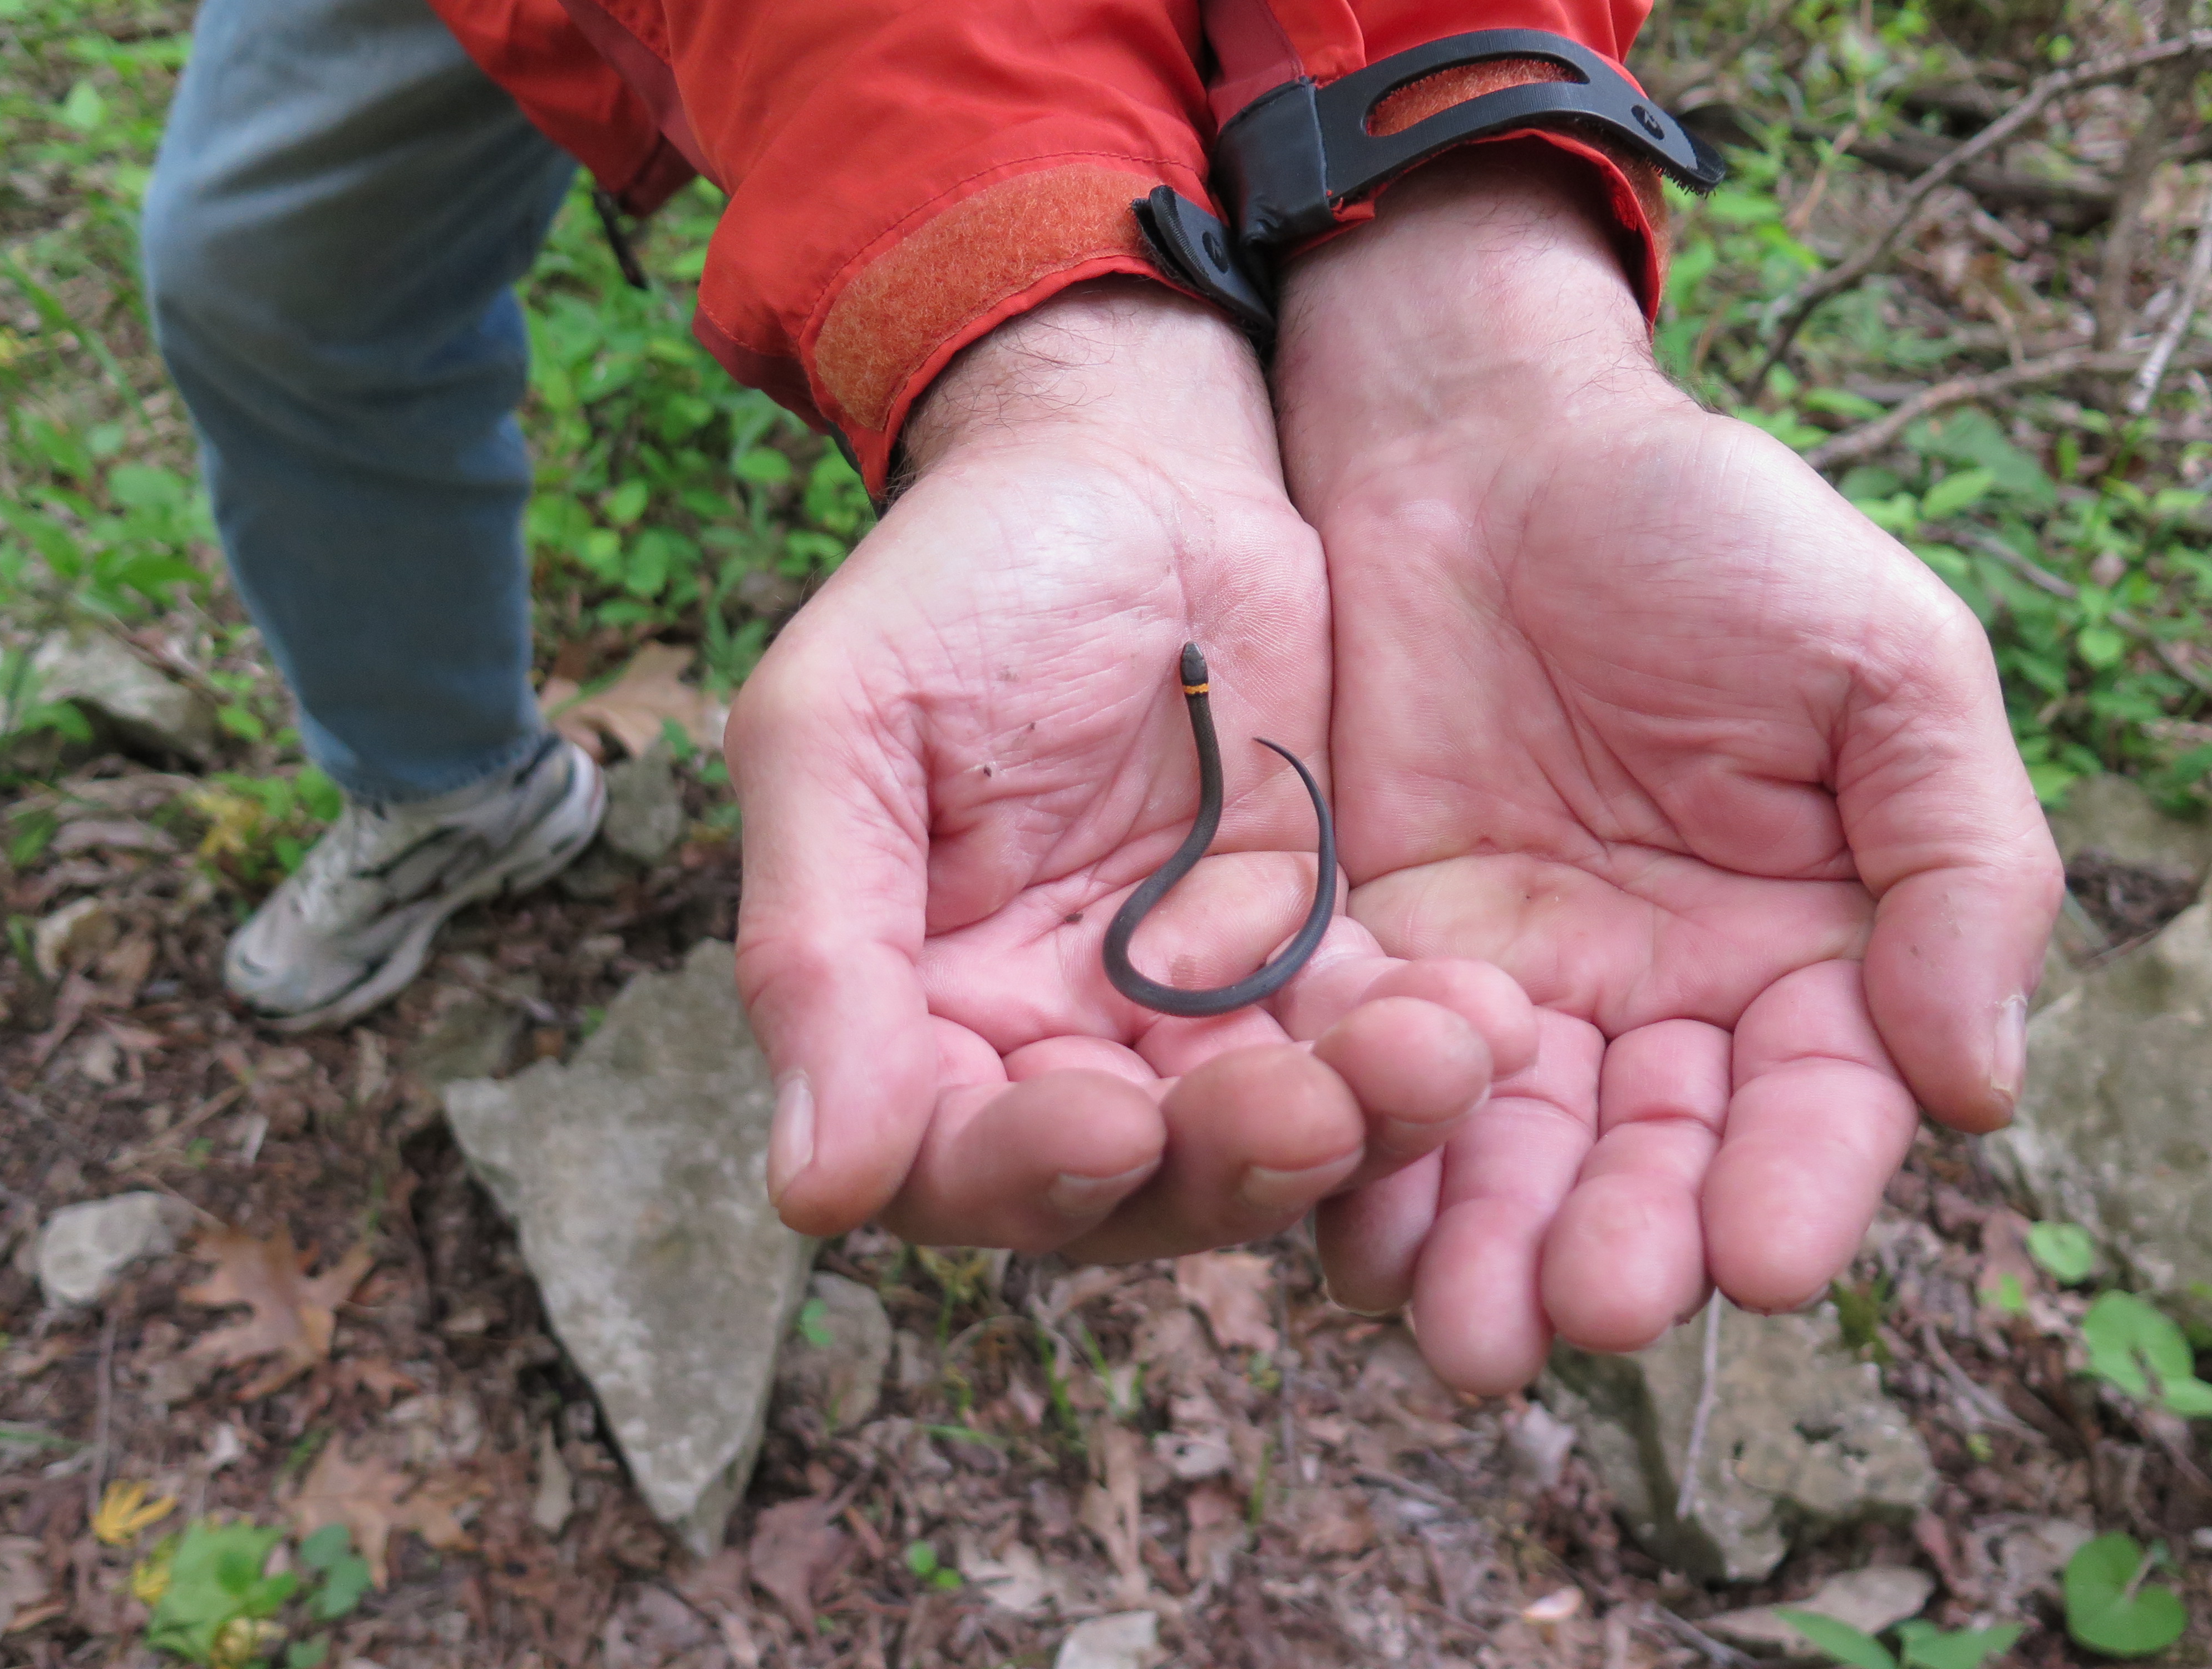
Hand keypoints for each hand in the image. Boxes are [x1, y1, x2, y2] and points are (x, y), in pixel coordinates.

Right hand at [725, 281, 1535, 1261]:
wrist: (1131, 466)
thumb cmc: (959, 580)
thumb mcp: (843, 729)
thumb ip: (819, 948)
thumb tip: (808, 1190)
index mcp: (913, 1003)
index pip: (948, 1161)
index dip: (1021, 1175)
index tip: (1107, 1125)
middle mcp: (1047, 1035)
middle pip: (1130, 1183)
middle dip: (1222, 1162)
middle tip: (1309, 1109)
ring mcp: (1183, 1002)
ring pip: (1265, 1134)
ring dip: (1348, 1125)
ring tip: (1433, 1062)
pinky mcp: (1303, 947)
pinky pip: (1363, 1036)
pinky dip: (1421, 1048)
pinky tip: (1485, 1022)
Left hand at [1271, 147, 2061, 1391]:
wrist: (1479, 447)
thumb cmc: (1703, 533)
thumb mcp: (1879, 663)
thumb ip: (1955, 862)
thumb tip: (1977, 1089)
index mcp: (1805, 946)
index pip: (1814, 1100)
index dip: (1794, 1182)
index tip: (1758, 1263)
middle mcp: (1658, 998)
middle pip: (1648, 1159)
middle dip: (1620, 1243)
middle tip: (1585, 1313)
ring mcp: (1511, 986)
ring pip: (1505, 1153)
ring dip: (1486, 1248)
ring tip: (1463, 1335)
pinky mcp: (1374, 958)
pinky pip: (1372, 1080)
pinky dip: (1365, 1161)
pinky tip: (1351, 1238)